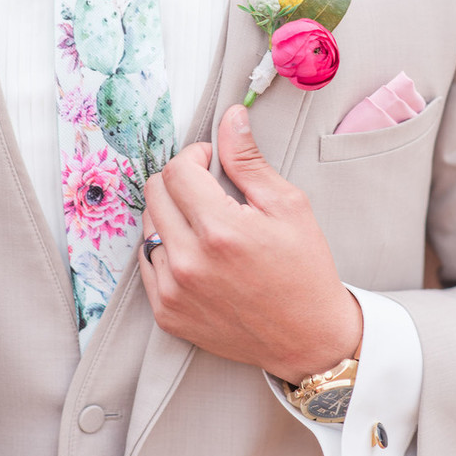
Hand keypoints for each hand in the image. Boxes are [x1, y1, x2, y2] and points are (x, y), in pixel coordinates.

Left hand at [139, 104, 362, 382]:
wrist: (308, 338)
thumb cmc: (304, 269)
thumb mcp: (287, 205)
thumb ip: (249, 160)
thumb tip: (230, 117)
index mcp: (220, 230)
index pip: (178, 169)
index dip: (196, 156)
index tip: (212, 162)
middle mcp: (188, 262)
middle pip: (155, 192)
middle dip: (180, 180)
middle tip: (209, 190)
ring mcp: (173, 291)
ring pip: (148, 226)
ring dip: (171, 215)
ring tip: (205, 225)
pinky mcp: (166, 313)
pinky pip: (147, 261)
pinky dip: (165, 249)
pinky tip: (196, 254)